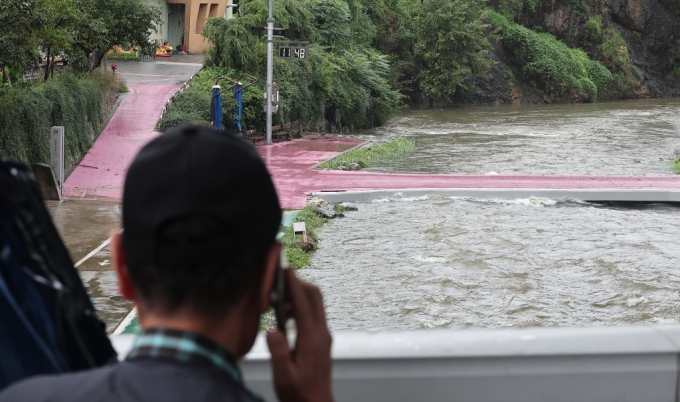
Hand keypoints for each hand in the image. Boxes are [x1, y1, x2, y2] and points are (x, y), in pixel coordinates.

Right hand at [266, 269, 333, 401]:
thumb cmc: (299, 394)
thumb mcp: (283, 376)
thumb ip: (278, 352)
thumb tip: (273, 330)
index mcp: (312, 339)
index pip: (304, 304)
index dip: (294, 285)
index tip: (286, 270)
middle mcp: (321, 333)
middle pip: (315, 297)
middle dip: (299, 284)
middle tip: (281, 280)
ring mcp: (323, 335)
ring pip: (316, 304)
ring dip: (299, 296)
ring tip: (279, 303)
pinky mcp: (322, 339)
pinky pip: (314, 314)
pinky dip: (301, 307)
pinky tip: (286, 318)